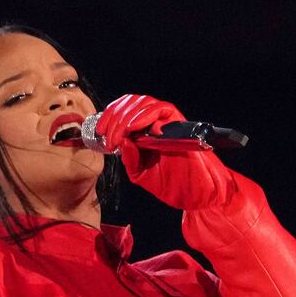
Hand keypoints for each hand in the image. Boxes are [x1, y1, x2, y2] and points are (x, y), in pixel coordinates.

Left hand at [94, 94, 235, 210]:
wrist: (196, 193)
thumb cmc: (172, 184)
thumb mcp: (141, 174)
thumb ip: (129, 158)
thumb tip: (121, 141)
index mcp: (143, 133)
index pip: (123, 111)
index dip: (109, 116)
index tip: (99, 132)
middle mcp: (154, 123)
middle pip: (130, 103)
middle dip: (113, 117)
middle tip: (107, 136)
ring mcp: (167, 122)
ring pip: (143, 103)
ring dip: (125, 117)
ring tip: (118, 136)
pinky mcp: (179, 123)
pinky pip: (160, 109)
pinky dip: (144, 115)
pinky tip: (133, 128)